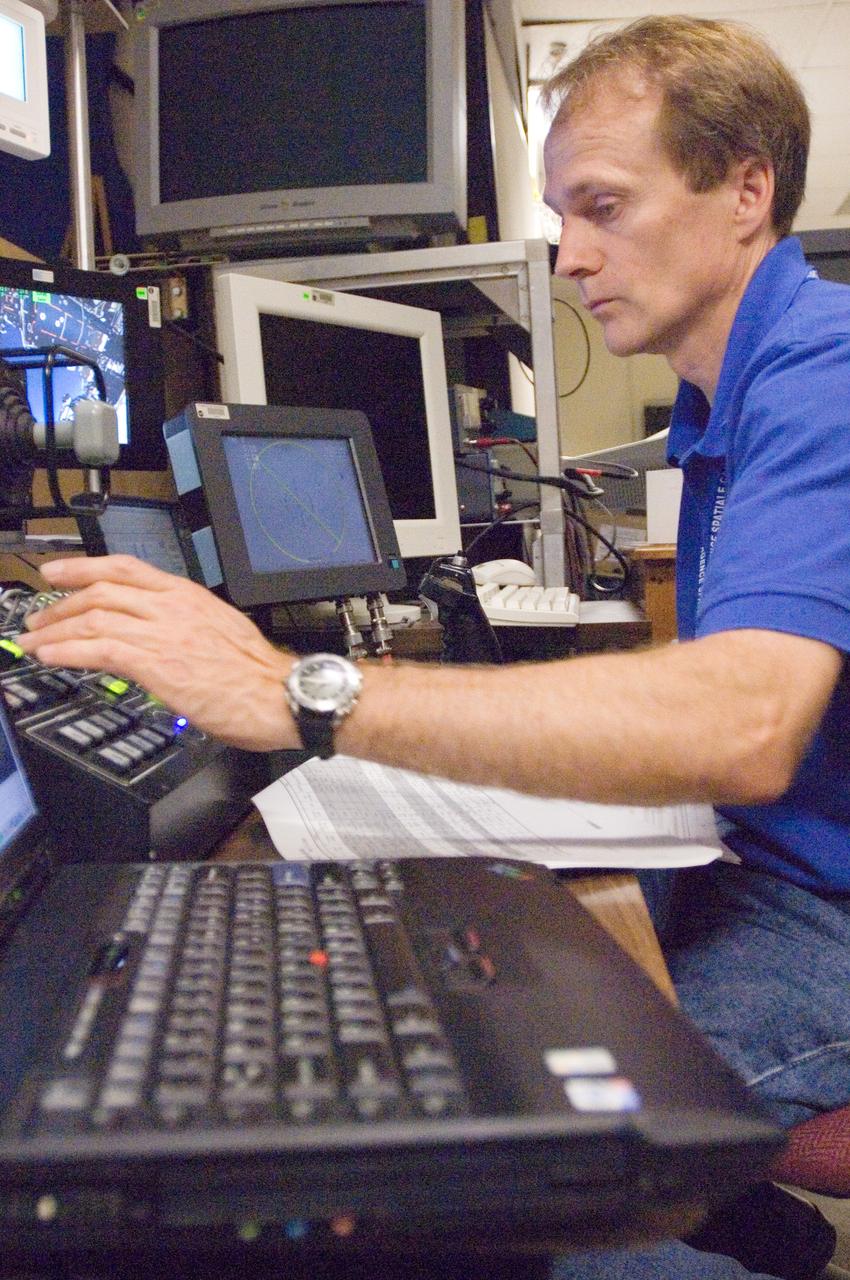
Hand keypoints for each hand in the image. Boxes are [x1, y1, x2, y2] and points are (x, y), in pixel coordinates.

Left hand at [17, 555, 298, 750]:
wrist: (280, 696)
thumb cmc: (258, 675)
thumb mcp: (219, 631)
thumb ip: (184, 625)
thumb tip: (160, 636)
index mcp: (188, 596)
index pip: (126, 568)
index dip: (84, 566)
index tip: (58, 573)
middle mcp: (172, 607)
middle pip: (101, 589)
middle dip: (60, 602)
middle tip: (39, 616)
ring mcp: (163, 633)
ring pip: (93, 617)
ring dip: (55, 629)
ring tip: (34, 641)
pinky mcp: (156, 663)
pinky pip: (99, 649)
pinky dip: (67, 650)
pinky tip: (50, 656)